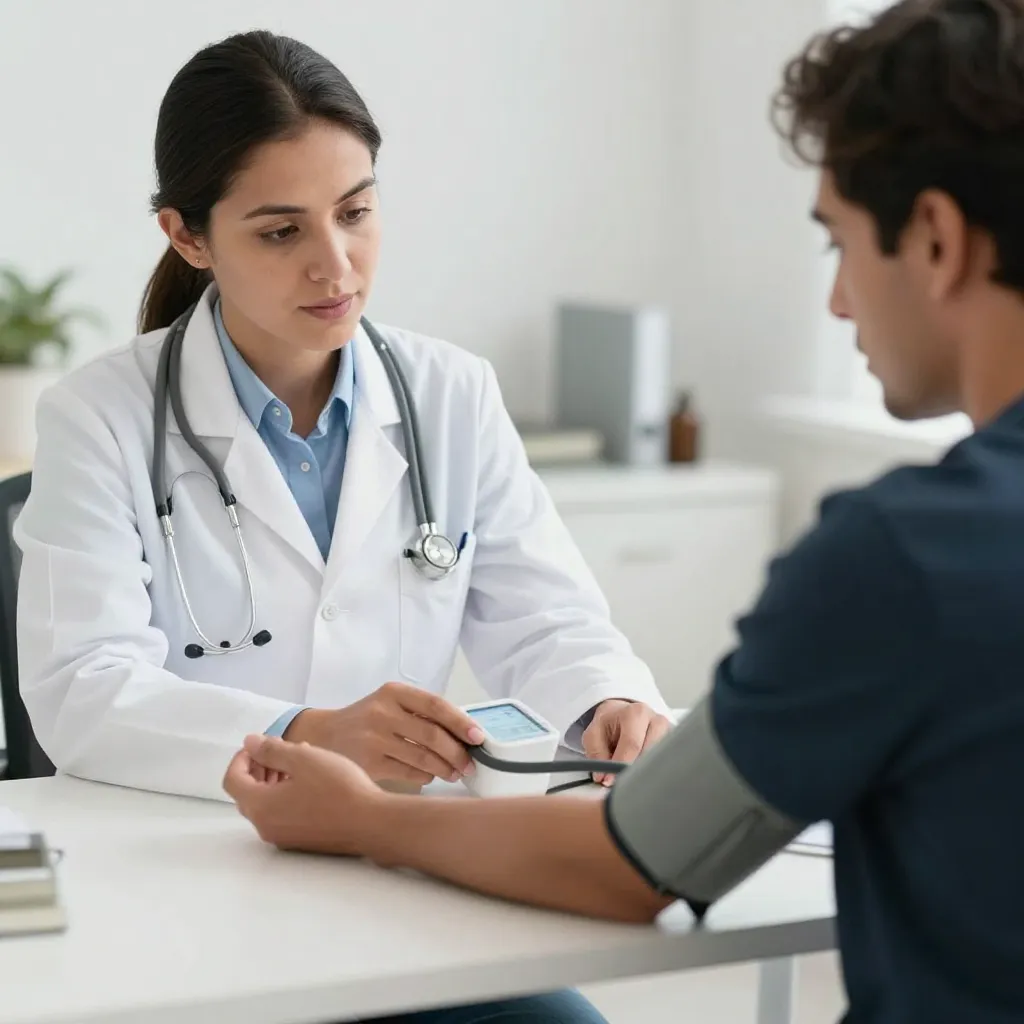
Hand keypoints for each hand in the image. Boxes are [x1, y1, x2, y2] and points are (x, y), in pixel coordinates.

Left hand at [224, 736, 379, 853]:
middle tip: (277, 750)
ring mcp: (282, 838)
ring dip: (272, 781)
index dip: (241, 758)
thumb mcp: (303, 758)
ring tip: (297, 761)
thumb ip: (271, 749)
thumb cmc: (337, 788)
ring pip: (265, 805)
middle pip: (246, 794)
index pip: (233, 780)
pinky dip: (284, 796)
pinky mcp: (300, 842)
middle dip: (257, 768)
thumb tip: (249, 743)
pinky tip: (309, 781)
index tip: (259, 744)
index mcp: (260, 806)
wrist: (371, 823)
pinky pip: (281, 816)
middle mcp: (265, 827)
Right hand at [283, 682, 485, 787]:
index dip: (460, 722)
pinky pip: (408, 772)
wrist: (323, 736)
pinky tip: (430, 775)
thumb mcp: (390, 704)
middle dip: (457, 752)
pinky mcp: (367, 763)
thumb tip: (464, 733)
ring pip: (422, 757)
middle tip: (470, 764)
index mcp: (393, 692)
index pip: (435, 705)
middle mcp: (382, 712)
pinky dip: (425, 776)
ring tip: (455, 773)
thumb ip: (421, 713)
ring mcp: (373, 738)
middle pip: (432, 734)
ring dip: (445, 768)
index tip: (478, 736)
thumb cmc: (367, 720)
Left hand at [582, 700, 671, 786]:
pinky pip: (667, 764)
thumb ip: (596, 753)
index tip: (610, 782)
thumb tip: (603, 777)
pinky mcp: (674, 746)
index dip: (620, 765)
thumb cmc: (609, 725)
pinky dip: (654, 774)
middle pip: (651, 754)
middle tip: (621, 785)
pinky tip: (643, 778)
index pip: (632, 744)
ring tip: (631, 781)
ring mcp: (670, 734)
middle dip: (635, 772)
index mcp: (636, 713)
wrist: (621, 715)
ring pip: (661, 761)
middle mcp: (657, 721)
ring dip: (646, 774)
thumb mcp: (593, 734)